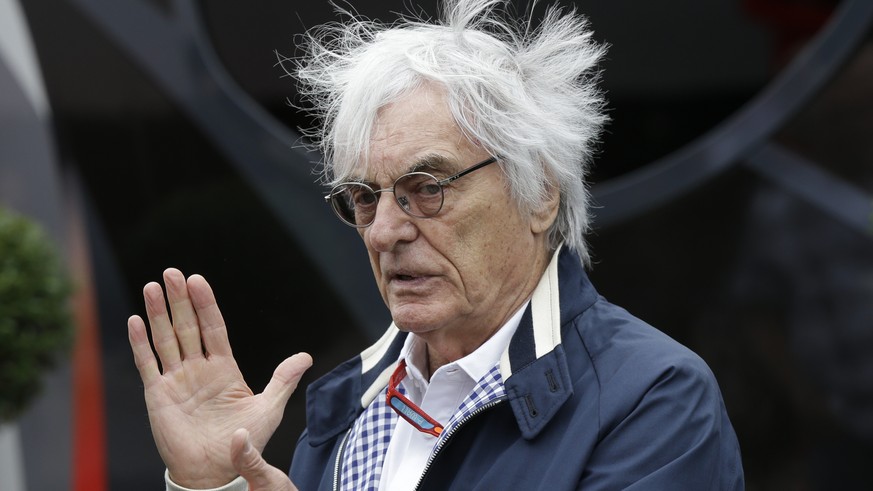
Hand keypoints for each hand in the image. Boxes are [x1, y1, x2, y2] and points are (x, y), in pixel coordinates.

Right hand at [127, 268, 311, 487]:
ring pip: (165, 339)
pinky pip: (148, 364)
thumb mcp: (269, 408)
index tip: (198, 280)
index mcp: (224, 367)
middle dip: (179, 299)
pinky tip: (136, 321)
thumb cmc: (244, 441)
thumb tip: (305, 356)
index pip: (213, 327)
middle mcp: (198, 368)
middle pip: (187, 325)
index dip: (205, 303)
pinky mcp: (158, 395)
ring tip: (153, 286)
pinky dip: (141, 343)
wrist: (217, 472)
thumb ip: (283, 380)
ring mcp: (177, 379)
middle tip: (172, 273)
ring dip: (158, 313)